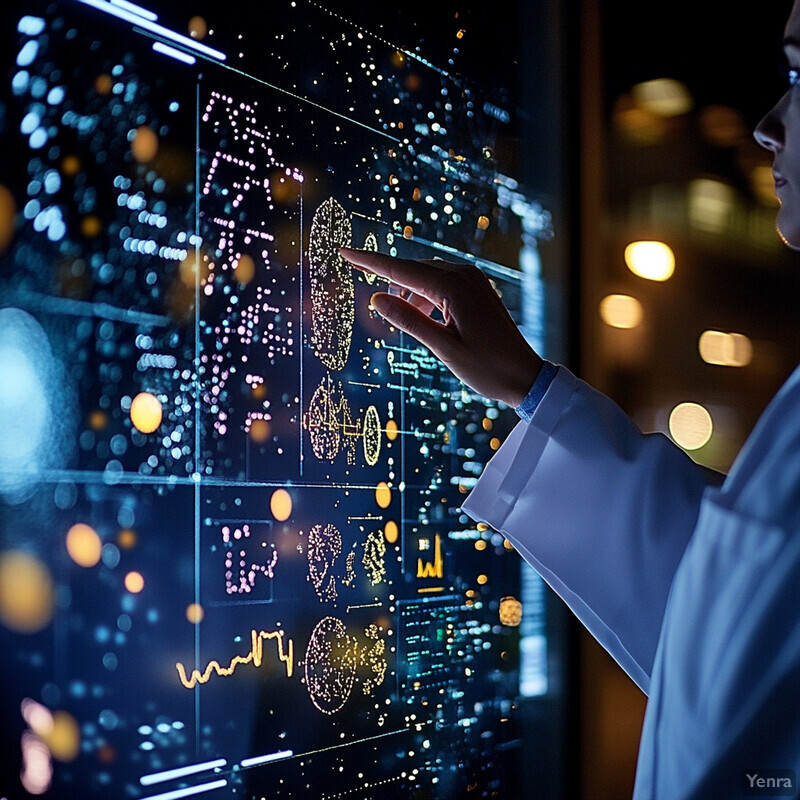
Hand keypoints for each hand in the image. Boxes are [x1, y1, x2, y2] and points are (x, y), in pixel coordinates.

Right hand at [340, 247, 541, 406]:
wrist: (524, 376)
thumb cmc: (486, 367)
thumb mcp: (442, 348)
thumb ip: (409, 321)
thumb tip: (376, 298)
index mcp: (453, 288)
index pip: (401, 270)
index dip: (369, 261)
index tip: (343, 251)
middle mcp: (464, 276)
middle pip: (412, 269)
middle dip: (387, 277)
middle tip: (362, 286)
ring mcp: (473, 281)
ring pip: (426, 276)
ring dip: (407, 291)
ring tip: (397, 317)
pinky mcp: (477, 290)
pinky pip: (441, 284)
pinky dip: (424, 296)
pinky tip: (421, 317)